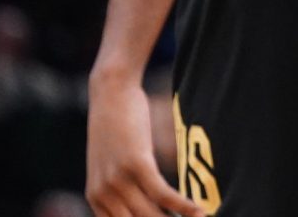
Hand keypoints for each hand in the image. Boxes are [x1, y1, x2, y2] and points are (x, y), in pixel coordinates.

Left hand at [86, 75, 201, 216]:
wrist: (110, 93)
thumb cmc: (115, 126)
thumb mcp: (110, 163)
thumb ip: (120, 187)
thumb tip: (145, 204)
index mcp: (96, 198)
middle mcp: (104, 194)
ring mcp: (118, 180)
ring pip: (151, 215)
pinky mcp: (136, 164)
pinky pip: (162, 194)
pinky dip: (183, 206)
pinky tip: (200, 212)